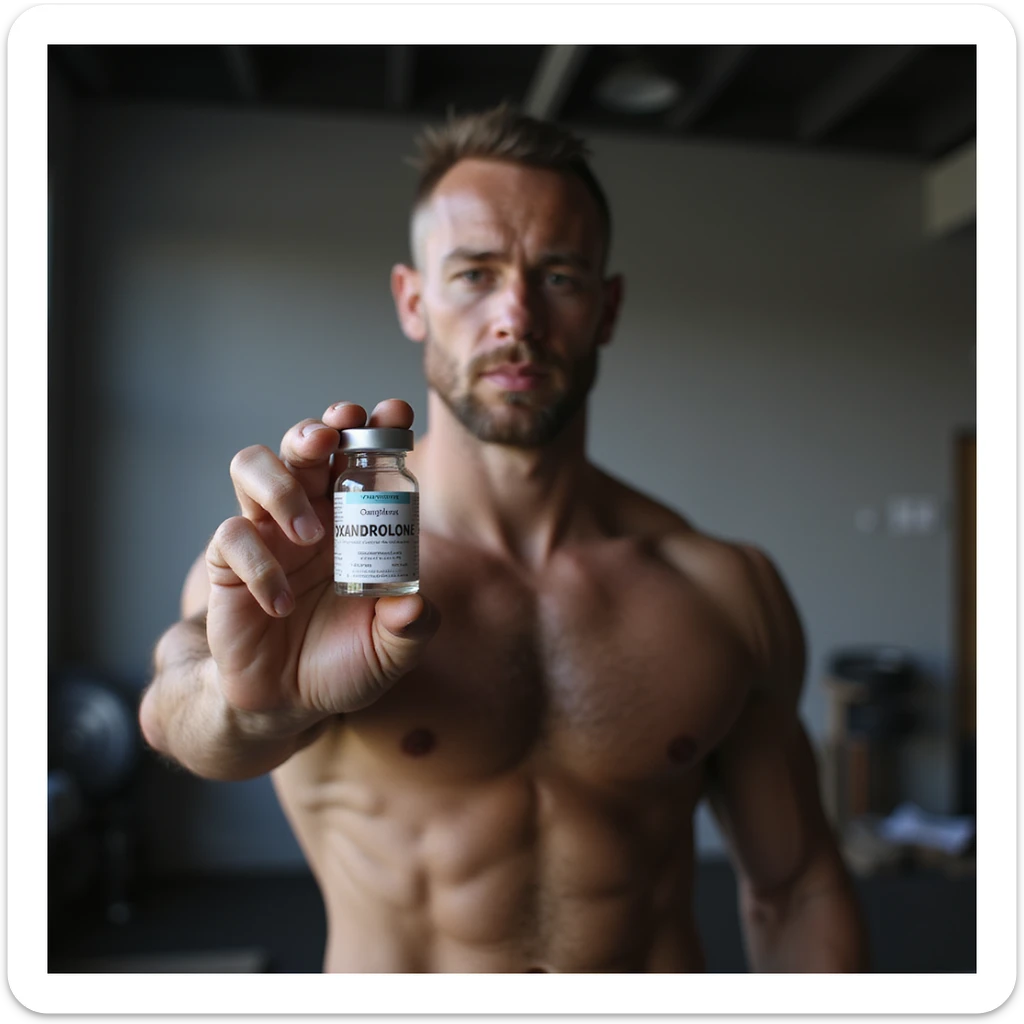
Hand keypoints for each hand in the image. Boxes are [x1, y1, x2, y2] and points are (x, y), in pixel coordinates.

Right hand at [205, 399, 438, 722]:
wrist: (286, 701)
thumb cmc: (343, 662)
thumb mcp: (390, 651)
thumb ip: (410, 629)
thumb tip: (413, 605)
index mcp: (353, 519)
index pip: (361, 456)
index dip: (375, 427)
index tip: (394, 413)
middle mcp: (308, 513)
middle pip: (302, 443)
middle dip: (318, 429)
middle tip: (332, 437)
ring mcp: (266, 532)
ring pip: (252, 465)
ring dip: (281, 487)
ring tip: (310, 534)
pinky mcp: (228, 562)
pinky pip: (232, 536)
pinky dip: (260, 565)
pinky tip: (283, 602)